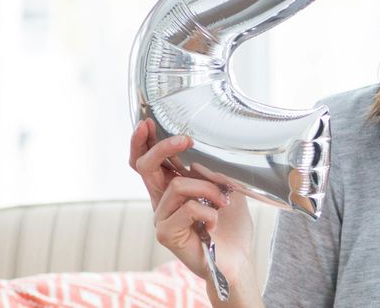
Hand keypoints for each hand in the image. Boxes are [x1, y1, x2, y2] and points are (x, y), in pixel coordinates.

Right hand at [129, 119, 257, 296]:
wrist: (237, 257)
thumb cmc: (230, 223)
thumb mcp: (225, 185)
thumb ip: (213, 168)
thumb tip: (210, 146)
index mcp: (171, 185)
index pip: (146, 161)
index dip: (142, 141)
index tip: (147, 122)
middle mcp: (161, 200)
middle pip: (146, 165)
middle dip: (165, 147)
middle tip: (186, 139)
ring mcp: (161, 217)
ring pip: (177, 185)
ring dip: (207, 188)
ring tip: (222, 201)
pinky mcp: (166, 233)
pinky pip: (187, 209)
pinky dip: (208, 212)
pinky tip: (214, 223)